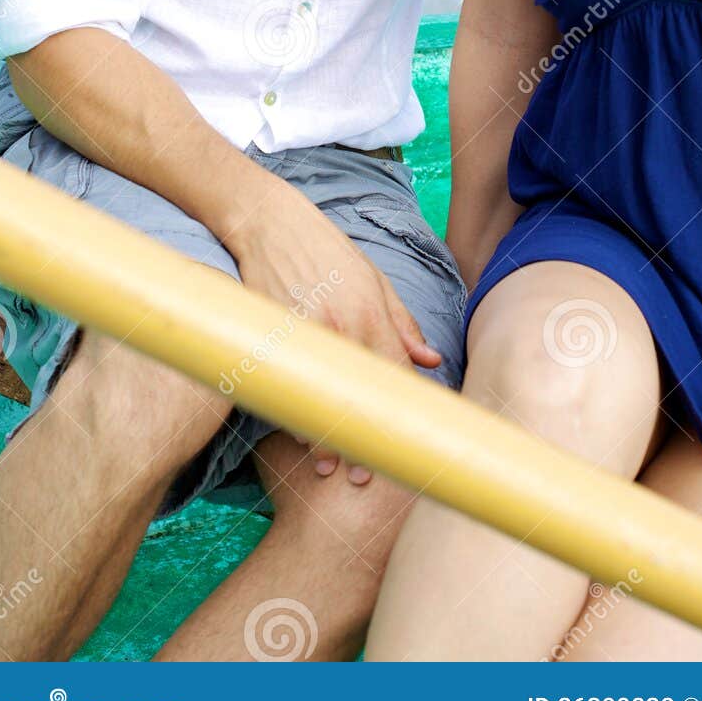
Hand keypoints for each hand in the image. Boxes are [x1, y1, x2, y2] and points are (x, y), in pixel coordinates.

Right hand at [228, 178, 441, 483]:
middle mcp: (340, 324)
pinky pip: (285, 382)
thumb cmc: (326, 250)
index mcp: (370, 312)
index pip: (391, 375)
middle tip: (361, 478)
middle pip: (355, 395)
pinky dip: (290, 410)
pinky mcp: (270, 331)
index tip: (397, 450)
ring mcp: (303, 329)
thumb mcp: (373, 279)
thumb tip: (430, 360)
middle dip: (359, 441)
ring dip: (321, 437)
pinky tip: (295, 434)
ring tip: (327, 467)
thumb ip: (402, 322)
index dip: (395, 416)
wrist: (271, 222)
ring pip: (317, 396)